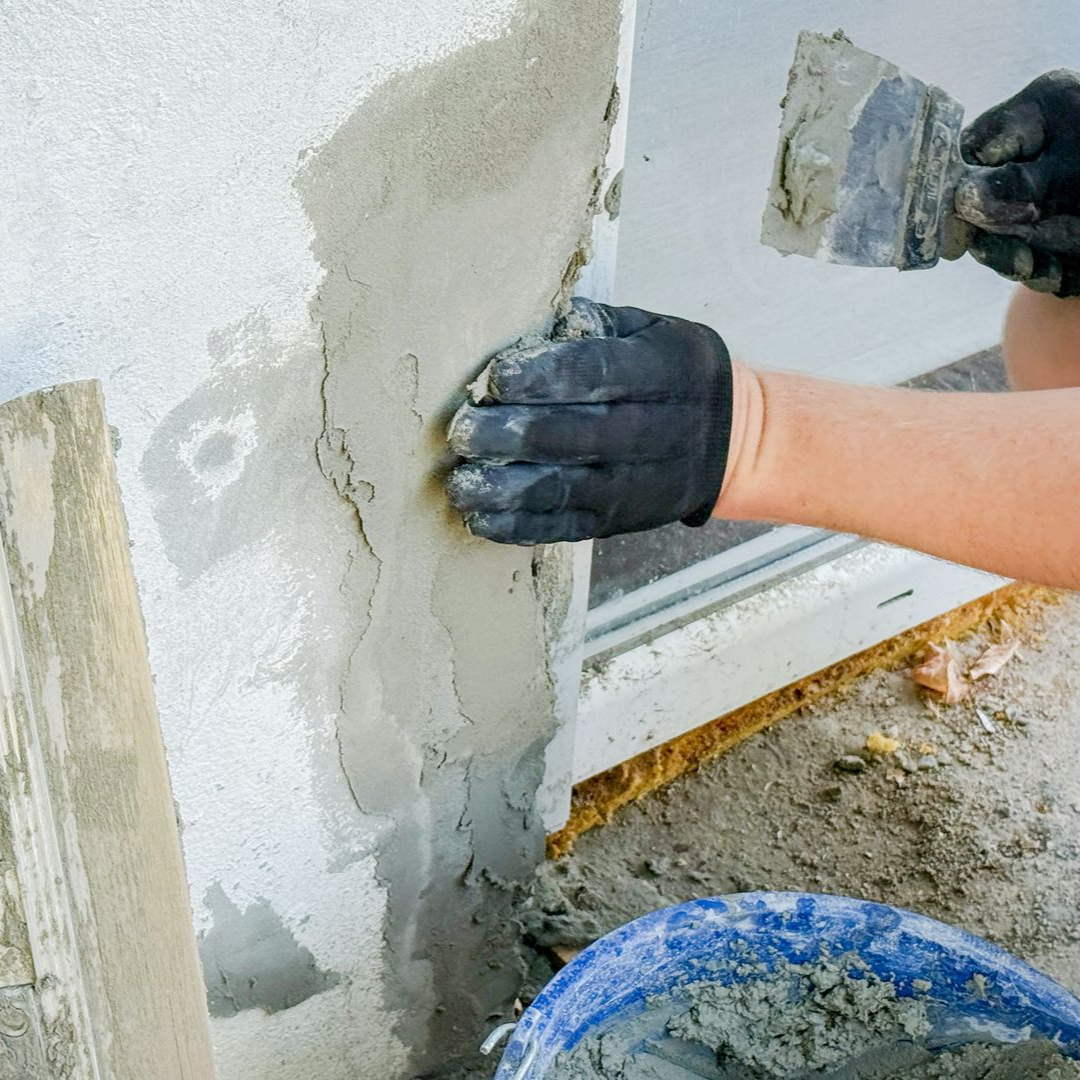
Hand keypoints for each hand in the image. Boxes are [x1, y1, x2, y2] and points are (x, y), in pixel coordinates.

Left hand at [446, 298, 732, 544]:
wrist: (730, 440)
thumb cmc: (673, 374)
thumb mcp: (651, 329)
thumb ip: (597, 323)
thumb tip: (548, 323)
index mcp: (660, 373)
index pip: (597, 374)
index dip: (544, 377)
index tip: (497, 378)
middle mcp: (652, 432)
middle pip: (575, 436)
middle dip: (512, 436)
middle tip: (463, 431)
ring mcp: (635, 485)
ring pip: (566, 489)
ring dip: (506, 489)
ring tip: (461, 483)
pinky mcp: (618, 522)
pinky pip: (566, 528)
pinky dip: (520, 527)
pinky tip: (481, 518)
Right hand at [954, 70, 1079, 296]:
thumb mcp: (1068, 177)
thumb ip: (1015, 188)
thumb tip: (961, 201)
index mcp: (1040, 111)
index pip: (974, 148)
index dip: (961, 187)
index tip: (964, 219)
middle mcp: (1040, 148)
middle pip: (982, 198)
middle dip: (993, 235)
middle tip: (1015, 257)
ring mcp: (1050, 192)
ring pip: (1005, 233)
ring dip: (1016, 260)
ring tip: (1041, 269)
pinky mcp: (1063, 231)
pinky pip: (1035, 254)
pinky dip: (1044, 273)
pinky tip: (1063, 275)